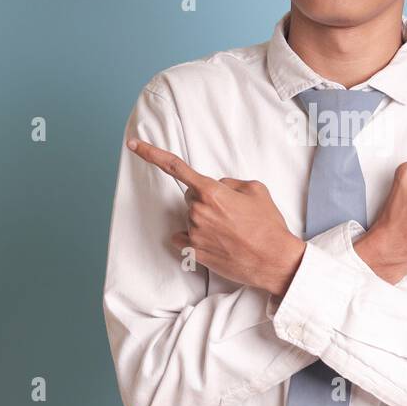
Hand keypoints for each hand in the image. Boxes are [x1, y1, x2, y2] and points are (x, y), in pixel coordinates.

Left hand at [127, 138, 305, 296]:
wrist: (274, 260)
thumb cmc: (268, 225)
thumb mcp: (256, 190)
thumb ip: (230, 182)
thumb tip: (217, 187)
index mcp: (211, 192)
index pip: (174, 167)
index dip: (150, 153)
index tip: (132, 145)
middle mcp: (198, 211)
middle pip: (190, 198)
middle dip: (206, 200)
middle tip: (231, 213)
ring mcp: (194, 232)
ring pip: (190, 218)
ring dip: (205, 221)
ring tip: (231, 231)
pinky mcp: (194, 252)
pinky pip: (183, 238)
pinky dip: (194, 238)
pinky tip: (215, 242)